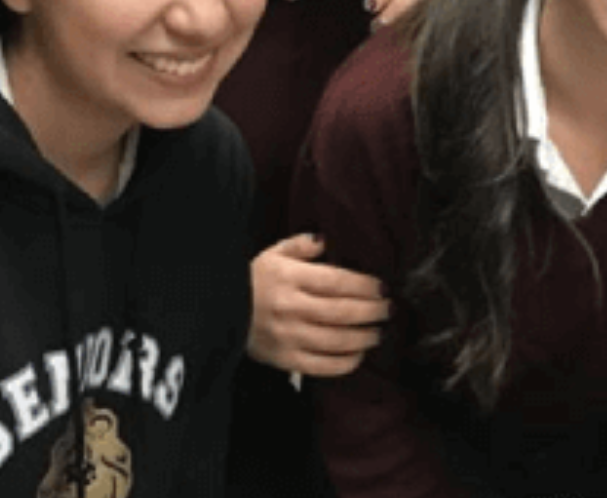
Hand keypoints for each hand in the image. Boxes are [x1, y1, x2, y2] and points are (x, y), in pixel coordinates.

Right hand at [249, 234, 390, 376]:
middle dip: (372, 311)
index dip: (364, 285)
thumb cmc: (252, 281)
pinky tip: (359, 354)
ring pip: (337, 340)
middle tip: (388, 309)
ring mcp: (287, 337)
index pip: (336, 282)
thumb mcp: (272, 254)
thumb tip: (325, 240)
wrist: (218, 312)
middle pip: (342, 312)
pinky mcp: (285, 360)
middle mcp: (290, 308)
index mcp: (288, 278)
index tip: (381, 287)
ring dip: (364, 337)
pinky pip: (322, 366)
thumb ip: (300, 245)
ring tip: (378, 332)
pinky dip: (346, 362)